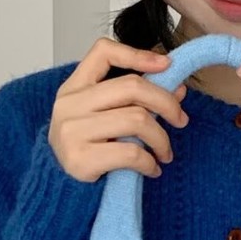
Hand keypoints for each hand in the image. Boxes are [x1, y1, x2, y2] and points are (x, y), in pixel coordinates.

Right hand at [49, 37, 187, 181]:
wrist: (60, 187)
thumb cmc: (86, 148)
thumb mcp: (103, 116)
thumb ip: (134, 100)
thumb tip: (178, 89)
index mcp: (74, 87)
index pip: (103, 53)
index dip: (137, 54)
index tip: (166, 65)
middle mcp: (69, 104)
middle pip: (132, 87)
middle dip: (166, 102)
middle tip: (180, 120)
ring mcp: (72, 131)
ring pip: (137, 119)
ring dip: (161, 139)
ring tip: (165, 152)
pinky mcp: (80, 158)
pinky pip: (131, 153)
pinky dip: (150, 162)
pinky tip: (152, 169)